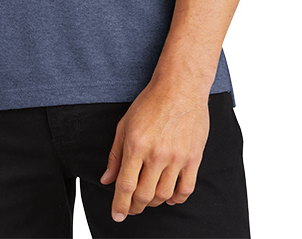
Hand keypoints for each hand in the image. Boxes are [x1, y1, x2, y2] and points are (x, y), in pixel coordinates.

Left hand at [99, 76, 210, 221]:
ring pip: (163, 195)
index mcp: (136, 145)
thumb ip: (115, 154)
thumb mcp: (125, 124)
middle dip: (134, 207)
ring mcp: (177, 157)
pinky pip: (185, 190)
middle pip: (144, 195)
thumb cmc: (150, 102)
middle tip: (131, 208)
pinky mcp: (193, 158)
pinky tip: (168, 196)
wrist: (180, 87)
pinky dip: (176, 199)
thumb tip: (107, 180)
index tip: (117, 215)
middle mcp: (157, 154)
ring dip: (153, 203)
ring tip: (148, 198)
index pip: (125, 186)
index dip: (119, 205)